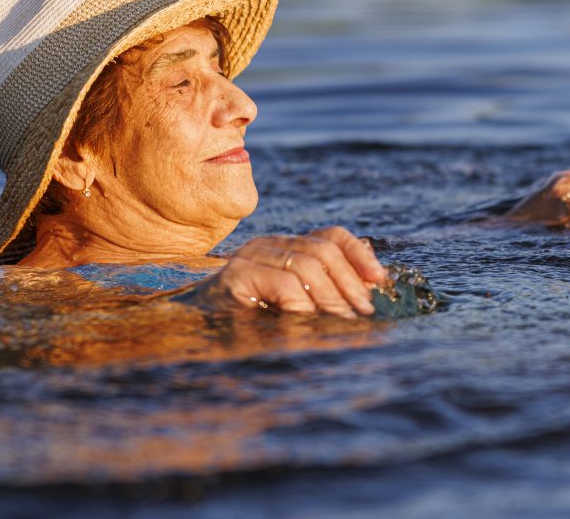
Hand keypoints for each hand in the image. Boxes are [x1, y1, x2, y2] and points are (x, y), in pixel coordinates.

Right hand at [174, 227, 388, 317]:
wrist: (189, 332)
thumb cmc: (245, 323)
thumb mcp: (289, 305)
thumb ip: (321, 290)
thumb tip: (372, 286)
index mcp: (283, 247)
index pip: (331, 236)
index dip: (360, 255)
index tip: (380, 280)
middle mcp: (267, 245)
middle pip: (325, 250)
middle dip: (351, 281)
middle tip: (364, 312)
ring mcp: (250, 257)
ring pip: (310, 264)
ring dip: (333, 297)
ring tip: (343, 321)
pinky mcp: (237, 276)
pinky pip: (287, 283)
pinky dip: (305, 305)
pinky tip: (308, 322)